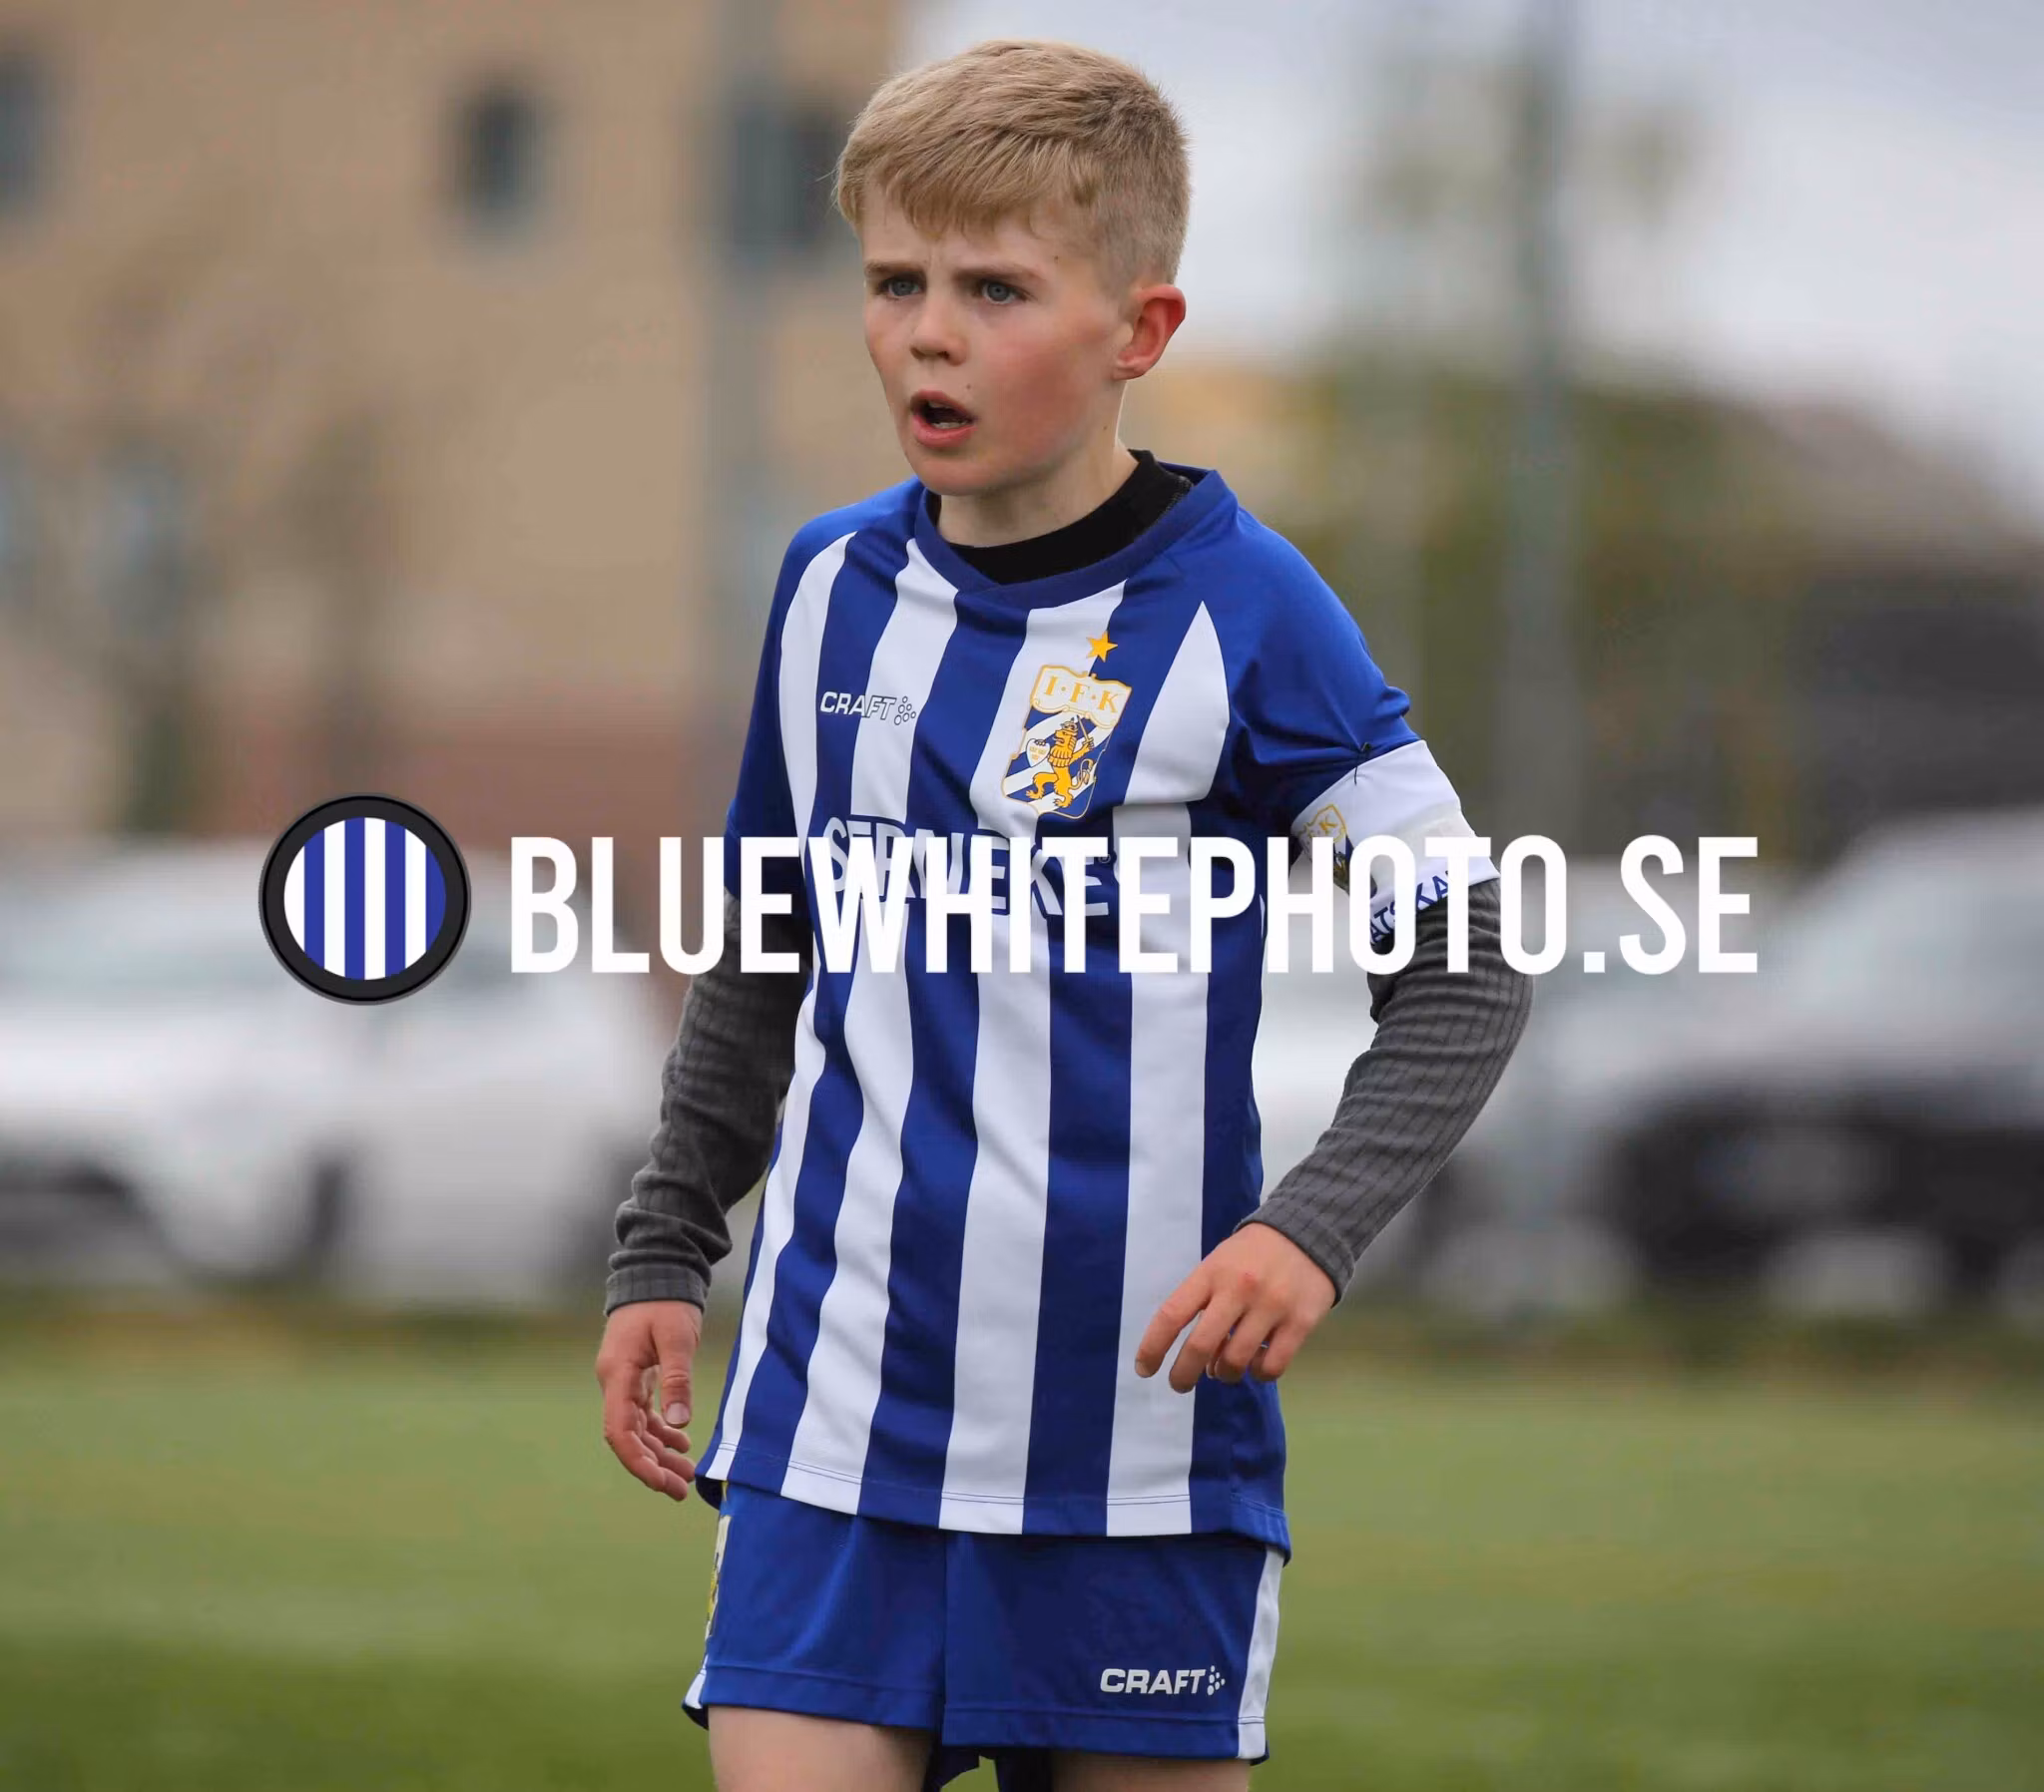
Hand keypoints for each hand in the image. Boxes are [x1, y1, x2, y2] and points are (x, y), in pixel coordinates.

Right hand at [595, 1299, 702, 1501]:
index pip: (619, 1431)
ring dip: (659, 1453)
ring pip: (638, 1429)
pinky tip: (681, 1443)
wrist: (657, 1272)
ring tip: (687, 1475)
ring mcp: (624, 1381)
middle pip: (629, 1437)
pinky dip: (661, 1431)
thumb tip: (680, 1423)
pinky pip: (644, 1414)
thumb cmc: (666, 1302)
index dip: (638, 1462)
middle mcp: (615, 1383)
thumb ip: (677, 1379)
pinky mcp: (637, 1377)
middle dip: (653, 1466)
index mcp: (618, 1375)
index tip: (661, 1482)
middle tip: (682, 1489)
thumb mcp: (677, 1337)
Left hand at [1134, 1224, 1336, 1392]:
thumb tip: (1202, 1360)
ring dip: (1223, 1374)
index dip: (1153, 1347)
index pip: (1172, 1314)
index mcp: (1211, 1273)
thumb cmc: (1251, 1255)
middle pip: (1200, 1346)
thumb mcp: (1219, 1266)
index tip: (1144, 1369)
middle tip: (1179, 1385)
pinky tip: (1256, 1365)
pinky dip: (1258, 1374)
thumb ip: (1204, 1306)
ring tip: (1224, 1369)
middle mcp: (1239, 1289)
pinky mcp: (1300, 1323)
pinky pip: (1271, 1367)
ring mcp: (1271, 1307)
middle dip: (1183, 1374)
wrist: (1308, 1232)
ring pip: (1235, 1362)